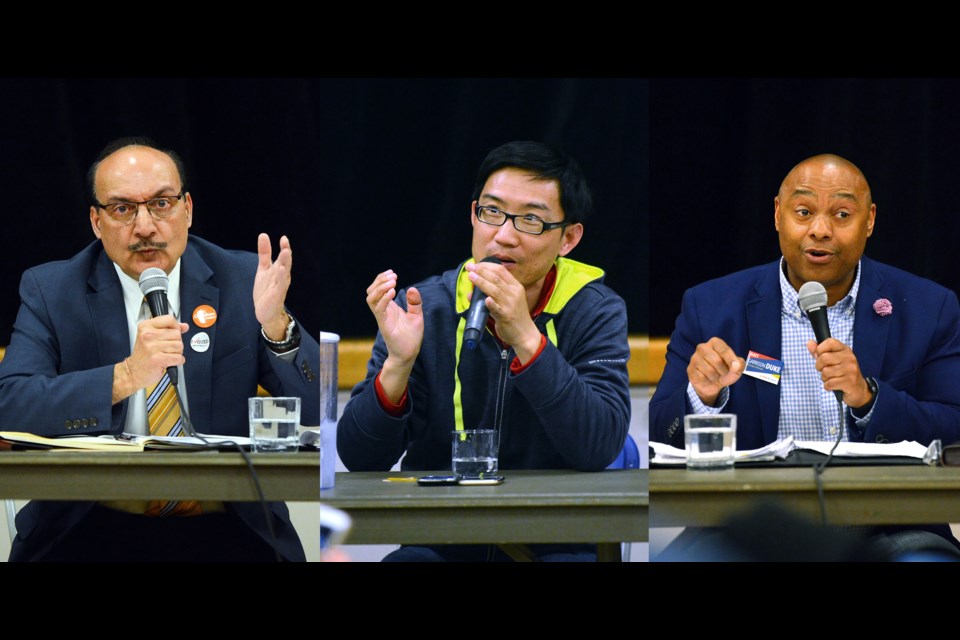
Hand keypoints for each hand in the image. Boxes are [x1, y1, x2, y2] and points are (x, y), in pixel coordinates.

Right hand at [114, 316, 188, 402]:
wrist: (133, 371)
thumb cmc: (143, 355)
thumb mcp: (151, 337)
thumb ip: (169, 329)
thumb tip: (184, 326)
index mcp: (146, 327)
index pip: (170, 319)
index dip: (176, 327)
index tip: (173, 332)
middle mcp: (148, 335)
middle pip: (177, 334)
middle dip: (176, 342)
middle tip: (167, 348)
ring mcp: (152, 347)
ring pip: (179, 346)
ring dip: (177, 352)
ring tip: (167, 355)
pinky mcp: (158, 359)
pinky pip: (179, 357)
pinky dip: (178, 361)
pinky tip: (169, 361)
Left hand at [254, 233, 292, 340]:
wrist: (266, 312)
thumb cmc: (266, 290)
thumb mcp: (263, 269)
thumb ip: (264, 253)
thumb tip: (263, 235)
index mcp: (279, 269)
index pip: (282, 256)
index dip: (283, 247)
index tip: (283, 238)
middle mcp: (282, 276)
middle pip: (285, 263)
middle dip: (286, 253)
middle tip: (285, 242)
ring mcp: (281, 285)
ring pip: (284, 272)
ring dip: (286, 263)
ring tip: (286, 252)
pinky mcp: (278, 294)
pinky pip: (281, 285)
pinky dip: (282, 277)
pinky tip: (282, 269)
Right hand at [366, 270, 423, 403]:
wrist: (409, 353)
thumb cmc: (411, 336)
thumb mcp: (416, 315)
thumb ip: (414, 302)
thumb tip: (411, 288)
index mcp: (388, 307)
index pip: (377, 289)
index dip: (382, 279)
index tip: (392, 273)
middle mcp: (382, 311)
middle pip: (371, 291)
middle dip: (379, 281)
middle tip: (393, 276)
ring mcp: (382, 317)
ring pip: (371, 299)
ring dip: (380, 288)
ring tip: (392, 283)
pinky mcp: (384, 325)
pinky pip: (378, 310)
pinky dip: (384, 299)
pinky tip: (393, 292)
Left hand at [464, 261, 540, 362]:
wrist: (525, 334)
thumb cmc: (514, 316)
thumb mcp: (508, 301)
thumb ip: (492, 294)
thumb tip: (471, 292)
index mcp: (516, 286)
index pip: (501, 271)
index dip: (487, 266)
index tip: (476, 264)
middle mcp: (514, 293)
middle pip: (496, 278)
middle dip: (481, 271)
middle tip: (470, 267)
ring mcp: (510, 304)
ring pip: (495, 290)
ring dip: (481, 282)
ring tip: (471, 276)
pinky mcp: (506, 316)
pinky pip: (497, 308)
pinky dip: (491, 304)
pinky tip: (486, 299)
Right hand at [687, 337, 744, 406]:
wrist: (711, 383)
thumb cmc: (724, 371)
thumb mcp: (736, 368)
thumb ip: (740, 365)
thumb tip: (736, 366)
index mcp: (715, 342)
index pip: (724, 349)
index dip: (731, 359)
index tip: (736, 367)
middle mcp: (702, 347)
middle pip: (717, 361)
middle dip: (724, 371)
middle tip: (724, 373)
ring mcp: (694, 358)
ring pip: (709, 371)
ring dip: (716, 377)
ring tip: (716, 376)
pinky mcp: (690, 369)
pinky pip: (702, 377)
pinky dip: (708, 381)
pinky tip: (707, 379)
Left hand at [806, 338, 871, 407]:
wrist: (858, 389)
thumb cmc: (842, 373)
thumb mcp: (832, 360)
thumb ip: (819, 352)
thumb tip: (809, 342)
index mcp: (845, 350)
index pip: (829, 342)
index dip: (820, 350)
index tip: (821, 357)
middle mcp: (849, 357)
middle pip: (823, 358)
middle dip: (819, 367)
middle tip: (826, 371)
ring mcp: (851, 369)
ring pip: (825, 372)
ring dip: (824, 378)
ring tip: (832, 378)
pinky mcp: (850, 382)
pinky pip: (829, 383)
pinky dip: (828, 386)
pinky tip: (835, 385)